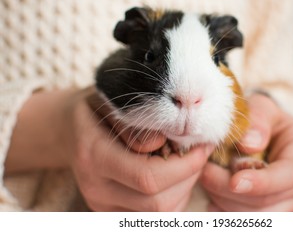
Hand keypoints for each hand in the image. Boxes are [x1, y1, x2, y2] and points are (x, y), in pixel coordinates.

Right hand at [6, 87, 213, 210]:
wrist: (68, 128)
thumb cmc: (96, 108)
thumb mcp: (113, 99)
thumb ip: (137, 120)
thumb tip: (166, 143)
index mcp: (94, 156)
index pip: (149, 178)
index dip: (186, 166)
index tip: (203, 145)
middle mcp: (96, 188)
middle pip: (158, 202)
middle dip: (190, 177)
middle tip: (199, 152)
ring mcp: (102, 204)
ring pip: (160, 213)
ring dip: (184, 188)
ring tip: (186, 161)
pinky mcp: (110, 211)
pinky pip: (154, 215)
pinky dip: (174, 196)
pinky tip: (174, 174)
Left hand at [200, 93, 292, 210]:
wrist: (264, 130)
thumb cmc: (262, 118)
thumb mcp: (260, 107)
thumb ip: (257, 120)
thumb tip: (249, 145)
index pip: (287, 173)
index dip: (261, 182)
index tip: (234, 182)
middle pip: (268, 199)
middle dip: (231, 191)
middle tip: (204, 173)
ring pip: (258, 214)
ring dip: (226, 201)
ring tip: (206, 180)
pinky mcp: (278, 209)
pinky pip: (252, 219)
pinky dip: (228, 211)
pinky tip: (213, 199)